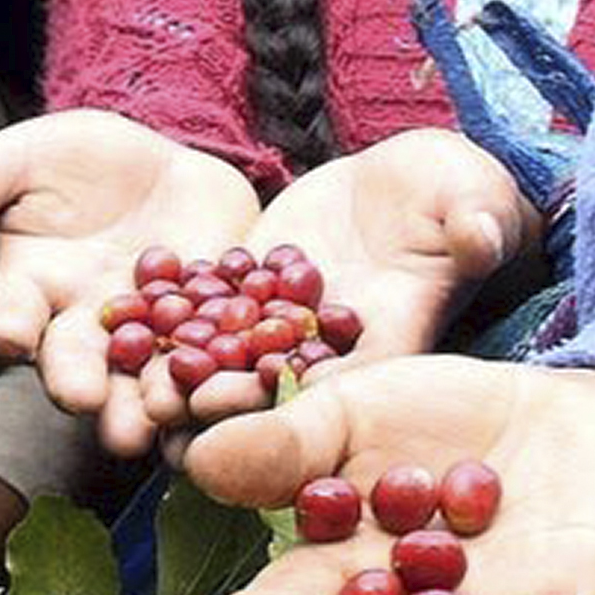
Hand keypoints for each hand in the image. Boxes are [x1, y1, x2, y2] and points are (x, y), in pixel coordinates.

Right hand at [0, 112, 258, 415]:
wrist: (170, 167)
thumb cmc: (80, 164)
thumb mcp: (24, 158)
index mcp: (30, 293)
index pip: (7, 318)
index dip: (4, 327)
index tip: (6, 335)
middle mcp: (83, 331)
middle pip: (74, 366)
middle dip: (79, 384)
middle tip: (88, 401)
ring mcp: (149, 343)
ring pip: (143, 383)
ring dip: (150, 403)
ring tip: (158, 413)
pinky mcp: (213, 339)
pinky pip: (218, 368)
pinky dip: (228, 384)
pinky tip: (240, 393)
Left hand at [115, 131, 538, 452]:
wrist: (412, 182)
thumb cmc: (459, 195)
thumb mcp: (472, 201)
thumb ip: (474, 222)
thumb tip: (480, 232)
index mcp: (393, 340)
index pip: (352, 381)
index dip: (309, 394)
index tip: (263, 398)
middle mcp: (330, 349)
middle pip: (275, 387)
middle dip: (225, 401)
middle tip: (170, 412)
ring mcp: (283, 326)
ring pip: (228, 361)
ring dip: (181, 379)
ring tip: (129, 391)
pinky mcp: (248, 295)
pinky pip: (201, 313)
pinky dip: (161, 325)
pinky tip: (114, 331)